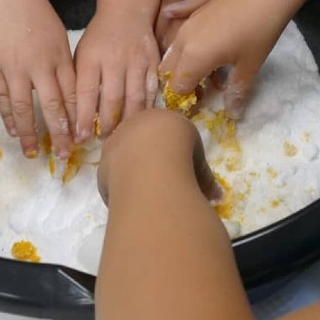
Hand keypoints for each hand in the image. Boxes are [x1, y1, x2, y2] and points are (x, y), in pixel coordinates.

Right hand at [0, 0, 75, 157]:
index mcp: (60, 58)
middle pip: (52, 106)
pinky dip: (8, 117)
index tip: (82, 140)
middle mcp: (40, 66)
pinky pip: (2, 98)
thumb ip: (64, 67)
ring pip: (23, 107)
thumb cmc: (38, 16)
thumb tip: (71, 97)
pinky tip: (14, 131)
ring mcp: (14, 68)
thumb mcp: (60, 39)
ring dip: (29, 133)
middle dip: (59, 134)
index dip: (77, 120)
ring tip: (33, 153)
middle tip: (63, 156)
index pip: (72, 96)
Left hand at [74, 10, 160, 140]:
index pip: (86, 92)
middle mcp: (114, 59)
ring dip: (128, 121)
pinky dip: (147, 108)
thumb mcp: (82, 53)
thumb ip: (79, 80)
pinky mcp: (153, 63)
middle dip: (107, 124)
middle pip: (112, 98)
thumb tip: (72, 115)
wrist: (126, 11)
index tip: (80, 137)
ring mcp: (137, 61)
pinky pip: (152, 90)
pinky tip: (143, 122)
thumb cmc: (99, 37)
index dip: (83, 117)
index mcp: (91, 57)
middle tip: (103, 141)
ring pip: (134, 97)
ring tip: (123, 136)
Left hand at [97, 109, 220, 205]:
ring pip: (122, 160)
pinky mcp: (101, 166)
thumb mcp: (199, 161)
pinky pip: (112, 179)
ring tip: (149, 195)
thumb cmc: (182, 153)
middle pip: (137, 143)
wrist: (153, 159)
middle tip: (161, 182)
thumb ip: (202, 176)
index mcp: (157, 118)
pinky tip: (134, 200)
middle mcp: (131, 127)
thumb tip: (217, 196)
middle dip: (147, 162)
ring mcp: (113, 145)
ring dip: (133, 175)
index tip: (174, 167)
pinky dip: (122, 190)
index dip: (167, 150)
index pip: (159, 132)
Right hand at [158, 0, 290, 119]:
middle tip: (202, 94)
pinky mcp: (195, 14)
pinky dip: (191, 52)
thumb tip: (233, 115)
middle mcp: (182, 41)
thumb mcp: (249, 66)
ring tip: (210, 77)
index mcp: (192, 58)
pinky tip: (215, 55)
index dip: (186, 102)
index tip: (201, 108)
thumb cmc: (260, 30)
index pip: (177, 89)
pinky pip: (184, 40)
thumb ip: (236, 92)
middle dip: (181, 85)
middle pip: (170, 71)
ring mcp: (187, 25)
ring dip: (186, 68)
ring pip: (175, 54)